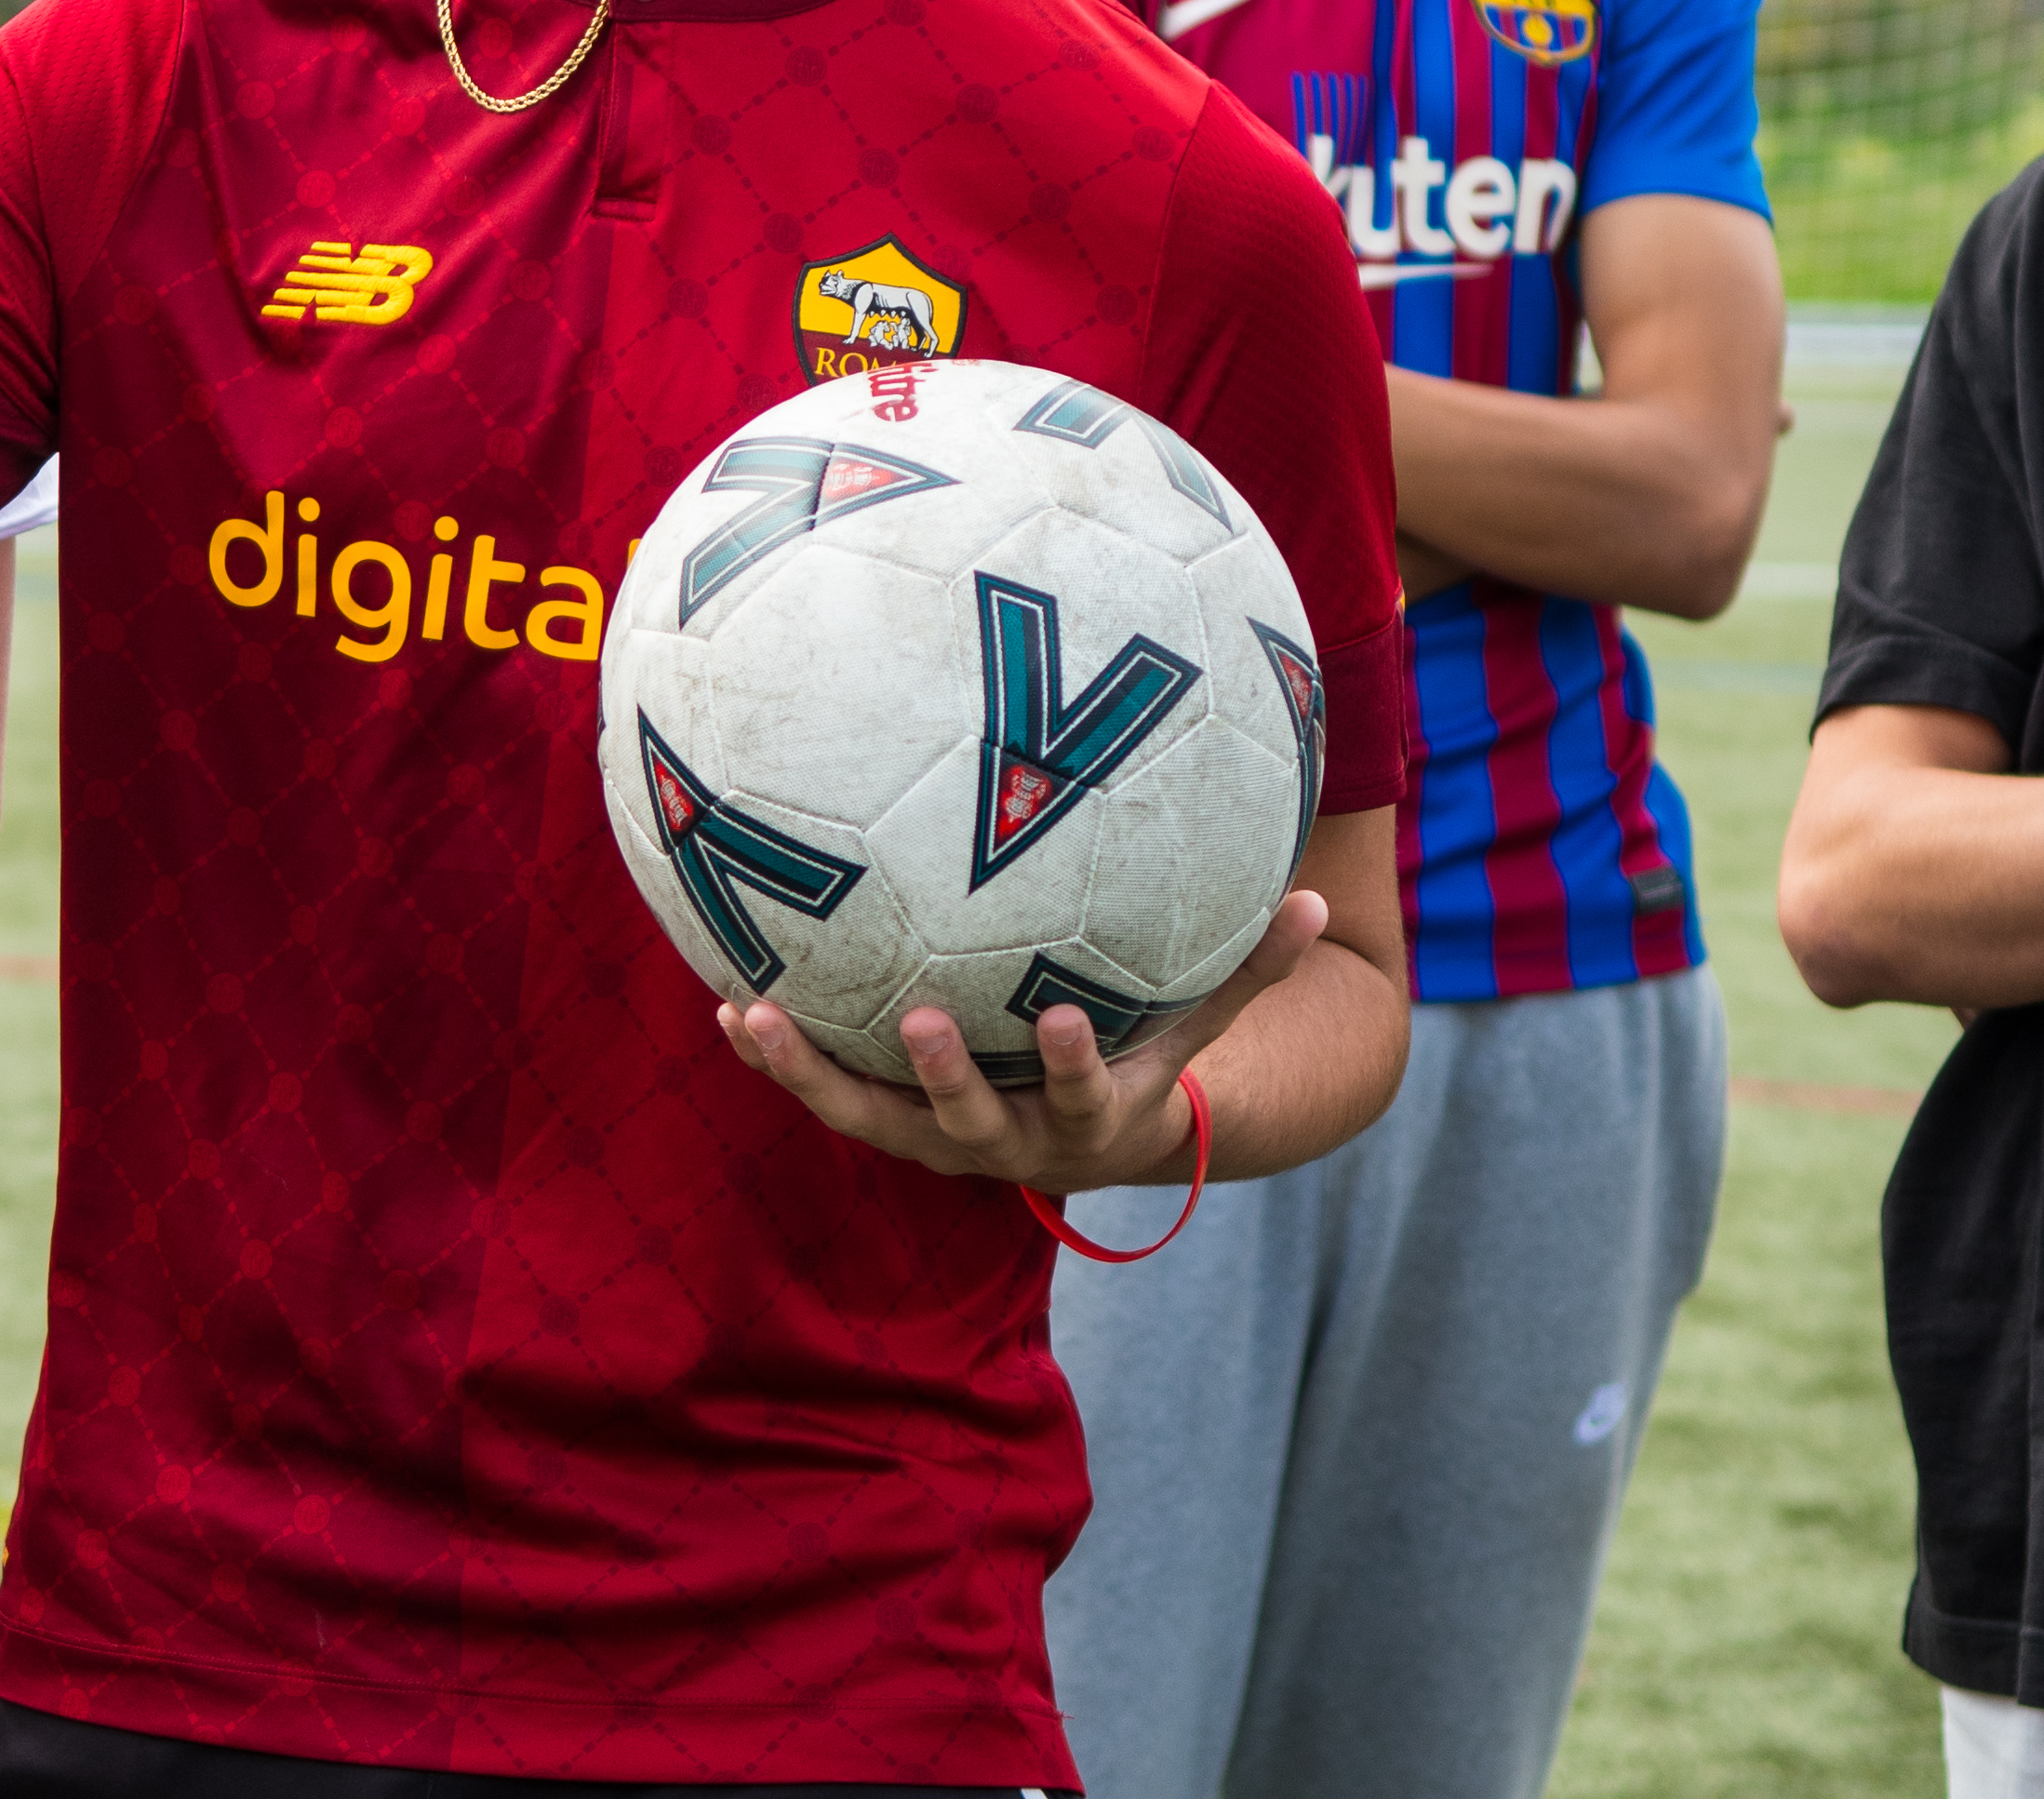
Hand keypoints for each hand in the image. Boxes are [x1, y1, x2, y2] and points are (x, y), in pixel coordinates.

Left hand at [717, 886, 1330, 1191]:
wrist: (1073, 1143)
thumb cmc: (1138, 1058)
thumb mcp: (1192, 1025)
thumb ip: (1247, 969)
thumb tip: (1316, 900)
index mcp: (1085, 1113)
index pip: (1087, 1095)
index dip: (1078, 1067)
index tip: (1068, 1023)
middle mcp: (1005, 1140)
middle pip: (968, 1123)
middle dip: (946, 1080)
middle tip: (919, 1021)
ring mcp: (935, 1138)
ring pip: (867, 1116)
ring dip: (812, 1074)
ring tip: (757, 1017)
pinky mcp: (883, 1120)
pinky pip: (824, 1088)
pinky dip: (779, 1056)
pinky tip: (727, 1004)